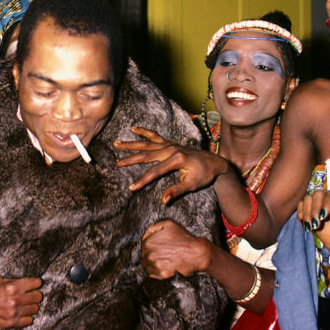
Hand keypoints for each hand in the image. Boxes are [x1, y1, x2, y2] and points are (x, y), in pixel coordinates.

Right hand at [0, 273, 42, 329]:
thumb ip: (9, 273)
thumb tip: (20, 268)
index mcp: (12, 287)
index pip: (36, 283)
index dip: (36, 282)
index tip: (34, 282)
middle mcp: (14, 300)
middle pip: (38, 296)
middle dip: (35, 293)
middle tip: (30, 292)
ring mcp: (13, 313)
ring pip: (35, 309)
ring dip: (32, 305)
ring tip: (26, 302)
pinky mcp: (10, 323)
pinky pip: (28, 321)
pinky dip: (27, 316)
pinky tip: (22, 312)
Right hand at [114, 126, 228, 204]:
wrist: (213, 162)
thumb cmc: (204, 175)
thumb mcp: (192, 185)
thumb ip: (177, 191)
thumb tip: (163, 200)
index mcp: (177, 159)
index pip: (156, 171)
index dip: (143, 180)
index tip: (131, 188)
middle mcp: (171, 149)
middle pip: (147, 155)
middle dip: (130, 159)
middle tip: (116, 163)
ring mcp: (170, 144)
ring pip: (147, 144)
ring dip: (131, 144)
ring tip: (116, 143)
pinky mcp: (169, 143)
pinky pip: (154, 136)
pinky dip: (144, 131)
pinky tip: (134, 128)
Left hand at [141, 219, 209, 278]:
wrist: (196, 252)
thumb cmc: (183, 238)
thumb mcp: (168, 224)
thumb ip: (154, 227)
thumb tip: (147, 232)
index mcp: (148, 243)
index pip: (142, 246)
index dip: (150, 247)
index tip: (157, 248)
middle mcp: (149, 255)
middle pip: (144, 257)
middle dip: (151, 255)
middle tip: (161, 254)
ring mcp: (155, 265)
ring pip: (148, 266)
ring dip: (153, 264)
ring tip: (164, 260)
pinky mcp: (162, 275)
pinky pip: (154, 275)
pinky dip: (157, 272)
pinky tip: (165, 266)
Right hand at [296, 188, 329, 256]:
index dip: (327, 203)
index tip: (322, 217)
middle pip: (318, 194)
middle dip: (315, 210)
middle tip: (316, 225)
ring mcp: (321, 202)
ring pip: (308, 199)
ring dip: (307, 214)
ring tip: (311, 228)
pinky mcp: (312, 209)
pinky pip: (301, 205)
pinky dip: (301, 215)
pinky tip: (306, 226)